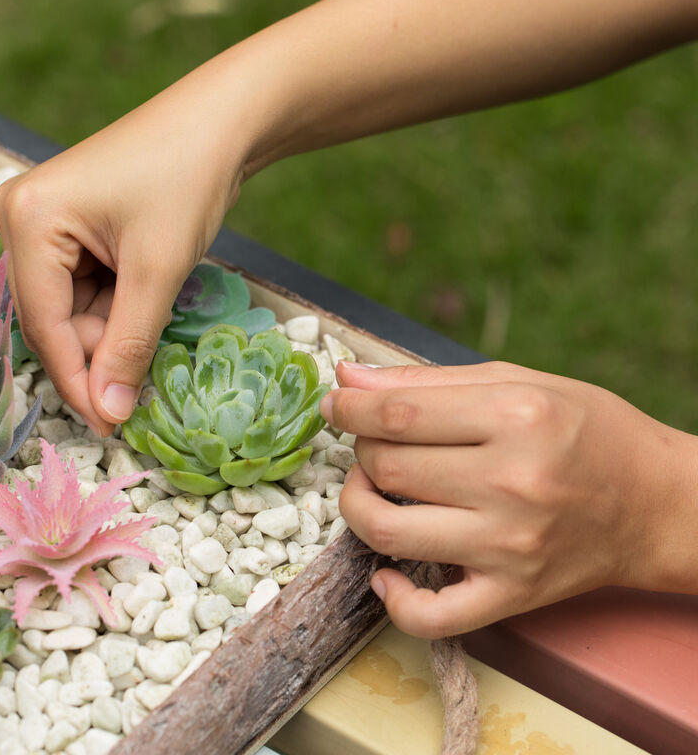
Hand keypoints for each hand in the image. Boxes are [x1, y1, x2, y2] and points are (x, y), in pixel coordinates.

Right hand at [0, 73, 251, 434]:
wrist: (220, 121)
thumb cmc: (188, 180)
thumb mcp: (158, 270)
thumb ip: (130, 345)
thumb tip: (108, 414)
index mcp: (28, 221)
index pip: (44, 325)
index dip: (78, 382)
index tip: (108, 428)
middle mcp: (23, 220)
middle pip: (53, 319)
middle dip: (99, 354)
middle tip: (139, 392)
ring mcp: (47, 223)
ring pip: (74, 309)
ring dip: (114, 331)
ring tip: (158, 324)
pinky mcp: (74, 228)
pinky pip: (88, 289)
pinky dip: (119, 309)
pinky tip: (150, 304)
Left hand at [321, 360, 697, 637]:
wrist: (656, 502)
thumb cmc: (586, 430)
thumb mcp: (515, 382)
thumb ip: (425, 380)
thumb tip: (349, 375)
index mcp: (515, 417)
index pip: (397, 415)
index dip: (349, 407)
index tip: (335, 403)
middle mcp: (512, 483)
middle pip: (386, 468)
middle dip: (361, 448)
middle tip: (374, 441)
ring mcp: (509, 547)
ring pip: (386, 531)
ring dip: (356, 505)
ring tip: (371, 489)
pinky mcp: (512, 595)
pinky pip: (430, 615)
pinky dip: (391, 597)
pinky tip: (385, 571)